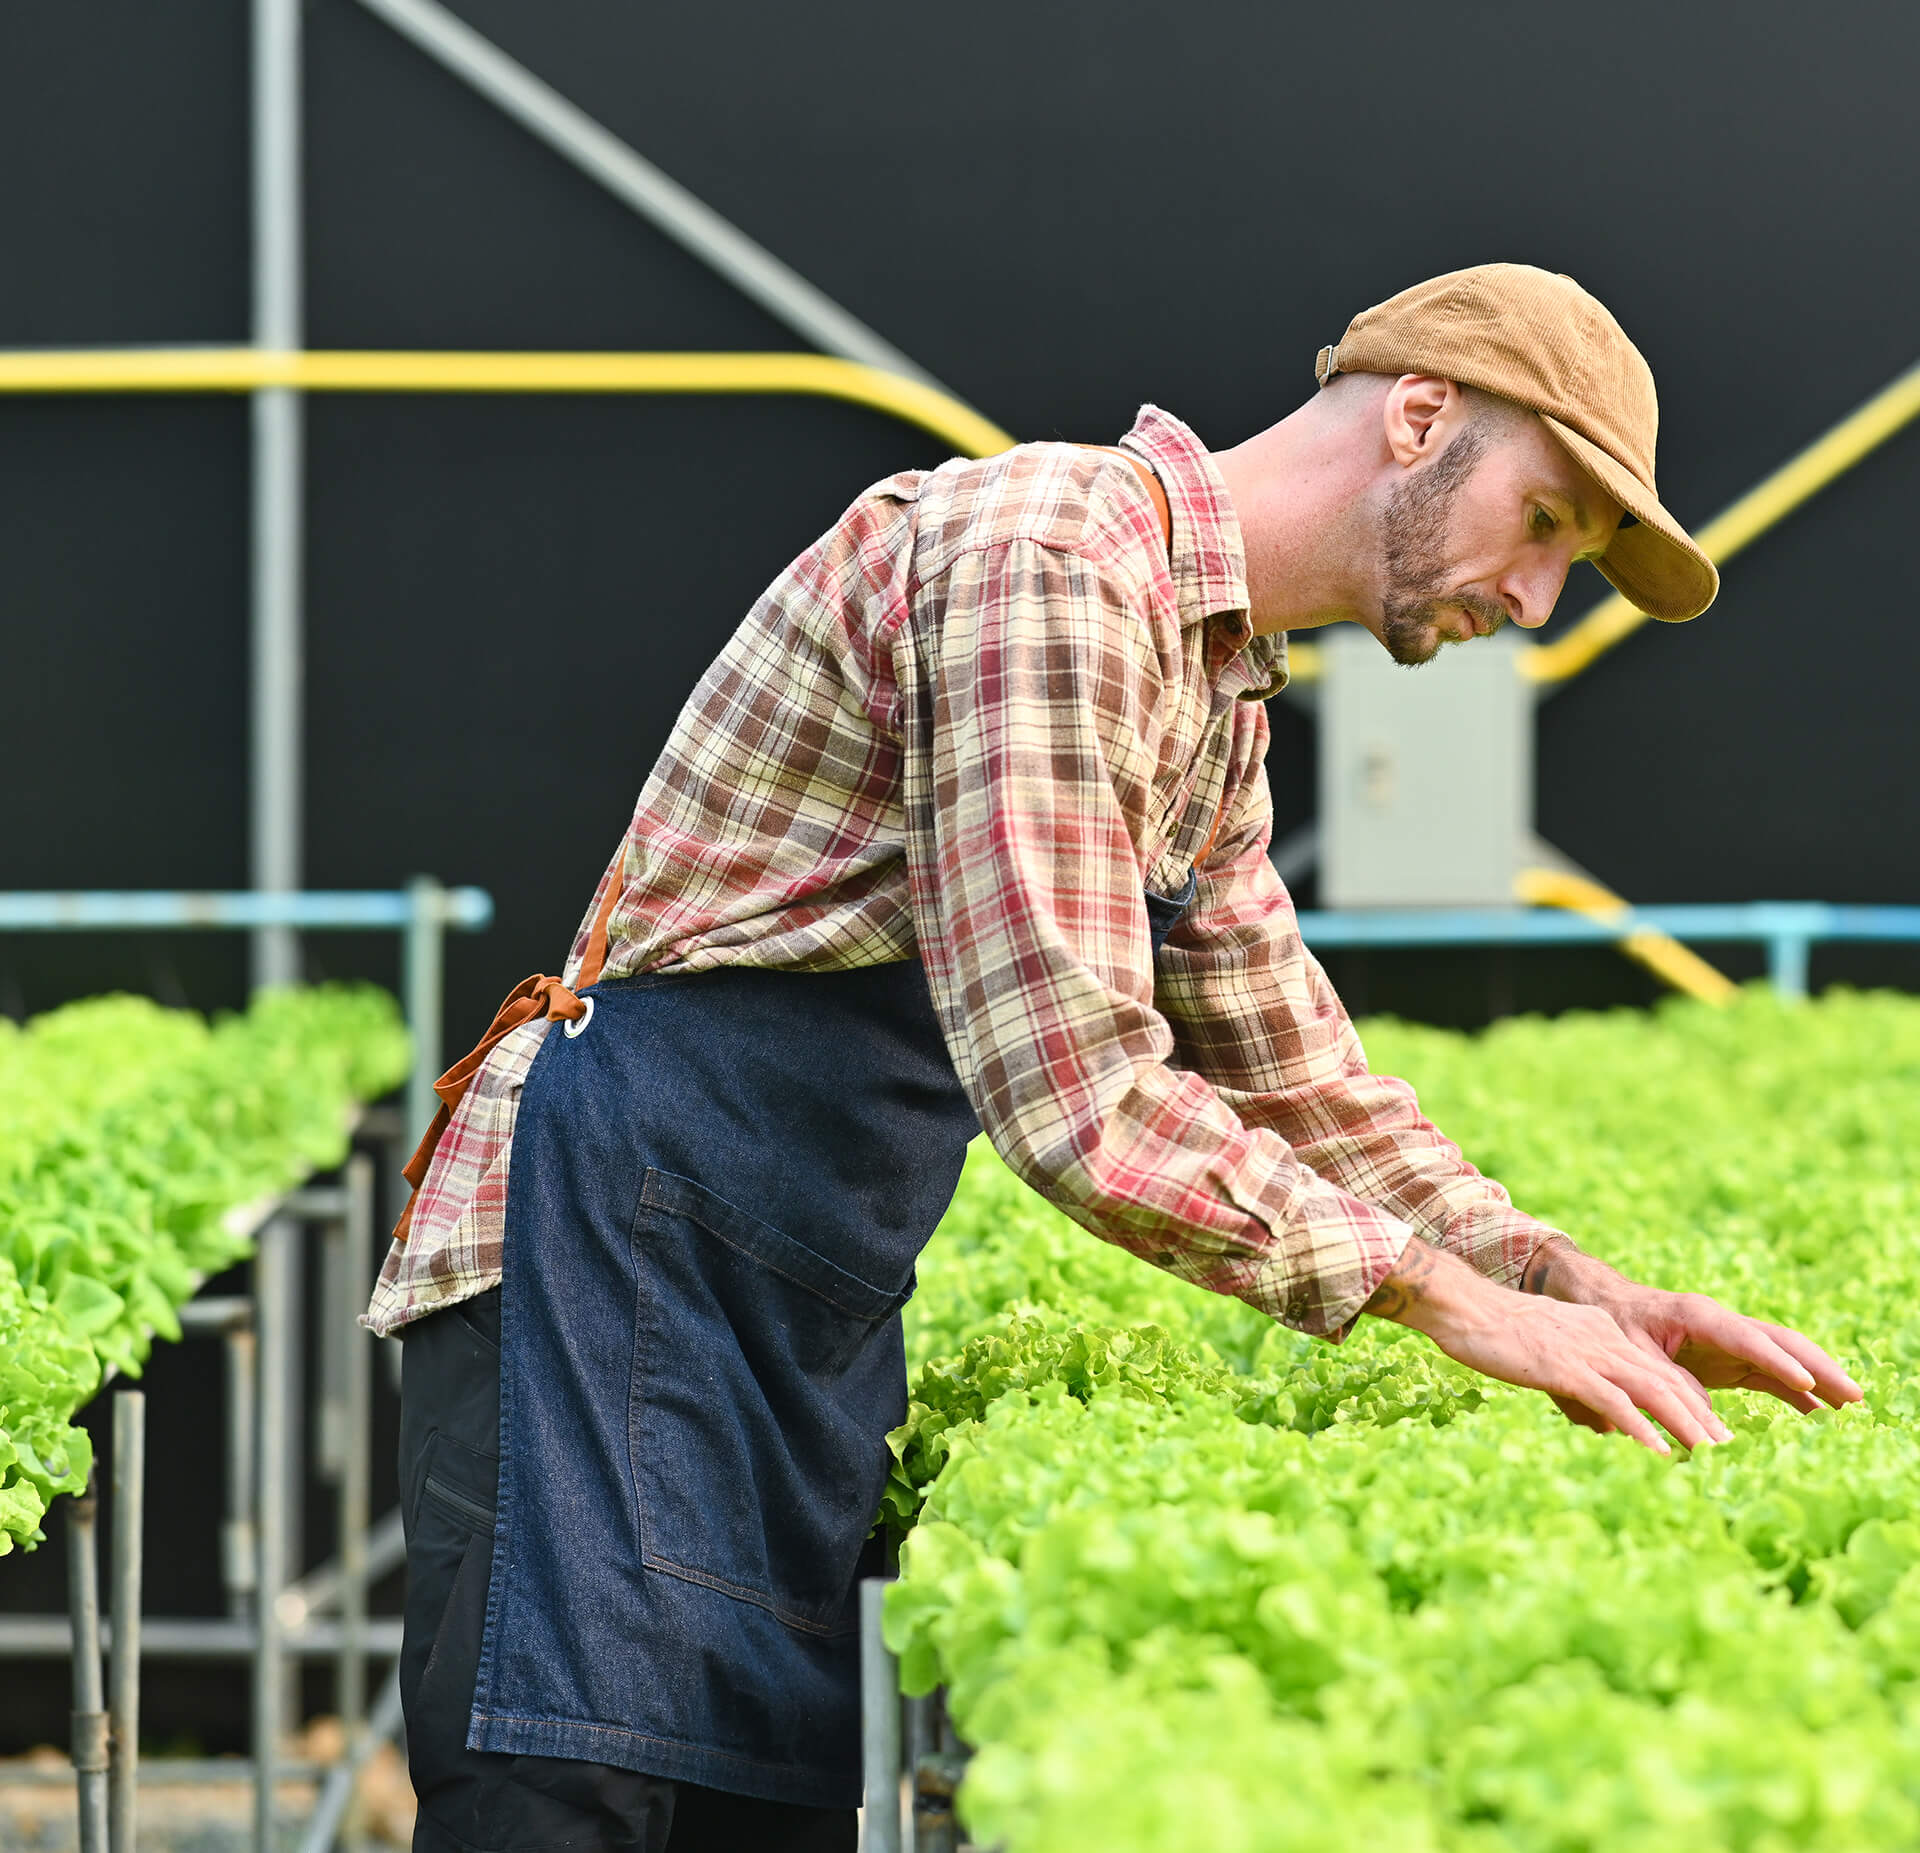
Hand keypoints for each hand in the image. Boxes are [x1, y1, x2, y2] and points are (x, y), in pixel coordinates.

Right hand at [1363, 1238, 1732, 1453]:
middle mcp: (1603, 1338)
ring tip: (1711, 1454)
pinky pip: (1613, 1402)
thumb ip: (1580, 1384)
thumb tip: (1606, 1424)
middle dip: (1700, 1417)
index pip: (1654, 1370)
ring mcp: (1586, 1352)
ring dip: (1685, 1425)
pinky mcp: (1566, 1368)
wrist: (1462, 1306)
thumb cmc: (1493, 1333)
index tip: (1710, 1430)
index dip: (1686, 1401)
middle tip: (1729, 1450)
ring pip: (1651, 1391)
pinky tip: (1659, 1452)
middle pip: (1664, 1381)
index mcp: (1600, 1332)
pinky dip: (1641, 1428)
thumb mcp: (1546, 1357)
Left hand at [1522, 1236, 1862, 1416]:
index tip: (1808, 1383)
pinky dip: (1795, 1393)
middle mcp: (1722, 1325)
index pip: (1746, 1338)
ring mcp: (1729, 1343)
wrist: (1599, 1303)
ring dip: (1817, 1380)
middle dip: (1818, 1367)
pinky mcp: (1728, 1360)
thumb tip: (1701, 1421)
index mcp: (1698, 1317)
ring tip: (1853, 1406)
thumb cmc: (1611, 1323)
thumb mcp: (1630, 1352)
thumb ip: (1664, 1382)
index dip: (1777, 1361)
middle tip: (1855, 1395)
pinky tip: (1821, 1414)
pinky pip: (1769, 1376)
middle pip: (1780, 1344)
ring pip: (1783, 1358)